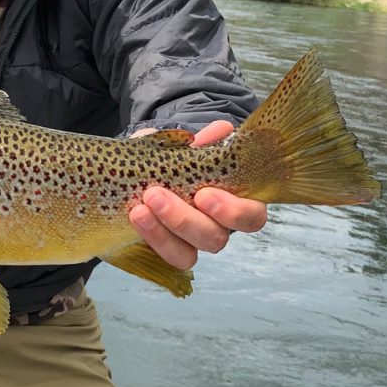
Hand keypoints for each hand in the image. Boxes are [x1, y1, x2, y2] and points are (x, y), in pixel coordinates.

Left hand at [128, 120, 267, 269]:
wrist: (138, 175)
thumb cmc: (170, 162)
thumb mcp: (181, 148)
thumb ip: (201, 142)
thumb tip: (222, 130)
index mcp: (231, 202)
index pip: (251, 217)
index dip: (233, 212)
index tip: (204, 193)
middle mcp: (215, 228)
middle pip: (215, 239)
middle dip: (185, 219)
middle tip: (157, 195)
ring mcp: (190, 244)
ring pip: (188, 255)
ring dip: (163, 230)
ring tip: (139, 207)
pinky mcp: (166, 252)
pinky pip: (164, 256)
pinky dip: (151, 237)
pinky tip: (135, 215)